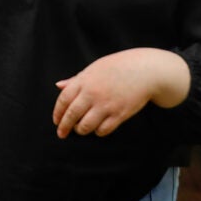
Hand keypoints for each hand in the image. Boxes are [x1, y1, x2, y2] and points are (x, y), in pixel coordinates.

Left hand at [52, 48, 190, 138]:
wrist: (145, 71)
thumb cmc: (118, 67)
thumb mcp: (94, 68)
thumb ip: (76, 79)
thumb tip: (58, 85)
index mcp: (83, 81)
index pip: (63, 100)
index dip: (57, 113)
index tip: (56, 121)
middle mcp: (92, 94)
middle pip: (72, 115)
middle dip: (64, 127)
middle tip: (61, 133)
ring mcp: (106, 105)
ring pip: (85, 126)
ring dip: (81, 130)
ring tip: (81, 129)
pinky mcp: (119, 114)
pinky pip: (103, 130)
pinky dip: (98, 131)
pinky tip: (98, 128)